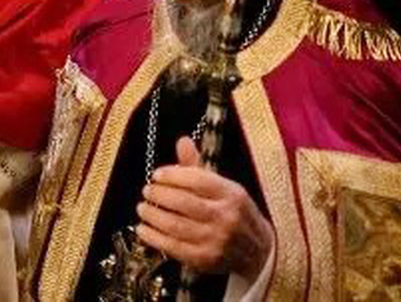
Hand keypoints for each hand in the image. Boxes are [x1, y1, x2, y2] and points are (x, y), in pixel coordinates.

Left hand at [137, 137, 273, 278]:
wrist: (258, 251)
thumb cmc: (236, 214)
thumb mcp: (224, 188)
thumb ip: (199, 167)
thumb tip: (182, 141)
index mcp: (232, 194)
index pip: (198, 180)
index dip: (173, 175)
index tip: (157, 175)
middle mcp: (226, 217)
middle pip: (184, 203)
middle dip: (160, 194)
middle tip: (147, 190)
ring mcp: (216, 240)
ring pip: (176, 225)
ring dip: (153, 215)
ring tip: (142, 208)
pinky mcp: (205, 259)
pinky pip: (173, 247)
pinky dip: (154, 238)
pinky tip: (143, 229)